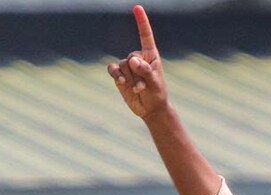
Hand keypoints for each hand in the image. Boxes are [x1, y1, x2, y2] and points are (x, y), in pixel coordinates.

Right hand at [107, 5, 168, 119]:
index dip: (141, 22)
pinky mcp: (119, 75)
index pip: (145, 35)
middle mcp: (138, 58)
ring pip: (122, 66)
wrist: (150, 108)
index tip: (137, 7)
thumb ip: (145, 71)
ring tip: (138, 89)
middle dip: (136, 73)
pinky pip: (112, 70)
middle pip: (130, 58)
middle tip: (144, 86)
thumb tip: (132, 60)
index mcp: (151, 55)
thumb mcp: (155, 83)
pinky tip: (123, 83)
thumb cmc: (157, 94)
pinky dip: (116, 75)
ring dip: (129, 79)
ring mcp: (128, 66)